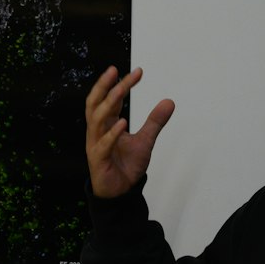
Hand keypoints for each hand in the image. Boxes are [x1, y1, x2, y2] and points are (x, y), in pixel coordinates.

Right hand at [84, 66, 174, 198]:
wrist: (121, 192)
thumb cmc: (127, 165)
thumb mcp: (145, 140)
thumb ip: (154, 122)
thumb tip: (169, 101)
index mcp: (106, 124)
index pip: (110, 99)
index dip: (119, 84)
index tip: (137, 71)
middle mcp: (97, 131)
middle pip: (96, 103)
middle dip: (105, 86)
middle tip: (116, 71)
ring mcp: (95, 145)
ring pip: (96, 120)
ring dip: (108, 103)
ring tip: (120, 90)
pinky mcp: (98, 160)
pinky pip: (103, 145)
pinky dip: (112, 134)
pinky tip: (123, 123)